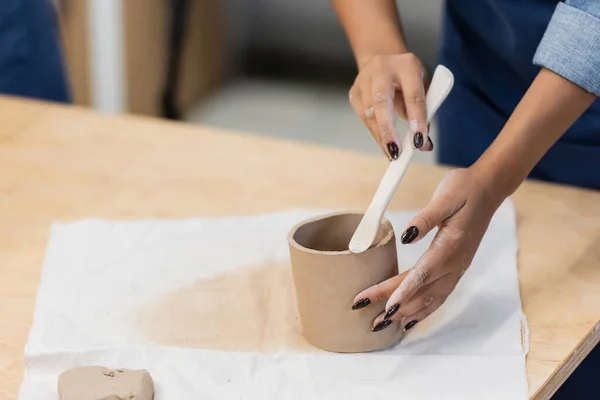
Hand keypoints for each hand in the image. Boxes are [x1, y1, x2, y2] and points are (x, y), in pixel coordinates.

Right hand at [348, 53, 432, 159]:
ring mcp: (365, 79)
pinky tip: (383, 144)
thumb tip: (425, 146)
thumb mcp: (423, 89)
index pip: (413, 95)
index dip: (417, 120)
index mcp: (407, 65)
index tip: (419, 142)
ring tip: (392, 154)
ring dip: (381, 136)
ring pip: (370, 113)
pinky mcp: (355, 92)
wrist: (384, 60)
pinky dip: (375, 133)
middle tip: (396, 152)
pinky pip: (364, 117)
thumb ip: (425, 114)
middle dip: (389, 130)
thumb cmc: (408, 79)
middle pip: (382, 102)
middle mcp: (383, 68)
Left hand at [351, 168, 503, 331]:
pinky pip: (439, 295)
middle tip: (371, 320)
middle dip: (395, 306)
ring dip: (408, 313)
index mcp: (450, 246)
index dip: (402, 292)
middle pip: (421, 291)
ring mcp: (457, 268)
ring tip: (385, 325)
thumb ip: (426, 218)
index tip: (385, 306)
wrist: (487, 189)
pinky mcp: (456, 267)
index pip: (422, 274)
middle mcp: (455, 263)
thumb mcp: (444, 197)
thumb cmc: (463, 189)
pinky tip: (410, 319)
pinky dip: (424, 310)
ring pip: (431, 299)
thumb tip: (406, 236)